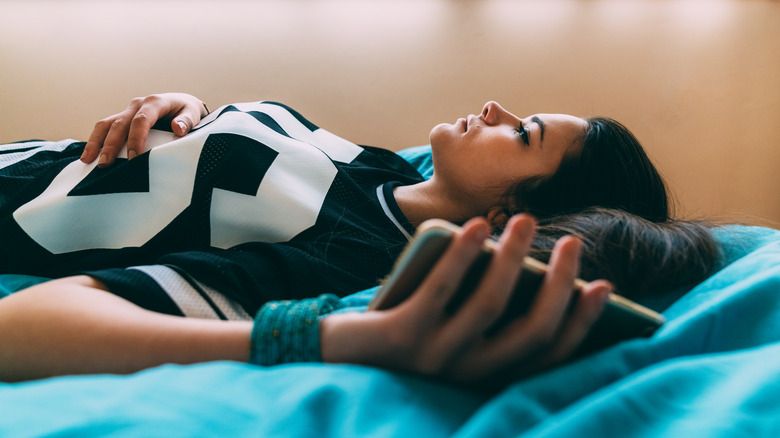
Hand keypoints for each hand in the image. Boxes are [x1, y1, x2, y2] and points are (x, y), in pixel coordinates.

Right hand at [81, 93, 208, 166]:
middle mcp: (137, 104)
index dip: (136, 139)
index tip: (135, 158)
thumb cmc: (188, 111)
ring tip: (87, 160)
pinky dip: (96, 141)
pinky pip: (105, 128)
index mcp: (155, 102)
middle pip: (119, 124)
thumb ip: (187, 121)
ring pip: (106, 124)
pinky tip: (88, 156)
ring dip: (96, 142)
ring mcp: (127, 111)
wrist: (181, 104)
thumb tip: (178, 128)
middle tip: (105, 164)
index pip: (141, 120)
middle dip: (111, 144)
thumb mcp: (193, 114)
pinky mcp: (122, 118)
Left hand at [319, 215, 611, 386]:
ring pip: (489, 305)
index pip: (548, 354)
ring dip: (513, 258)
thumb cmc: (411, 332)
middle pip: (530, 330)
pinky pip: (440, 291)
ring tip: (524, 220)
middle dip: (559, 284)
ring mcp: (436, 357)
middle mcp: (469, 374)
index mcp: (487, 375)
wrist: (342, 353)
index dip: (581, 322)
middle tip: (574, 243)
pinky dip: (462, 256)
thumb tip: (530, 266)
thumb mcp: (456, 328)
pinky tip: (474, 227)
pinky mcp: (403, 336)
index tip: (605, 285)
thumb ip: (490, 311)